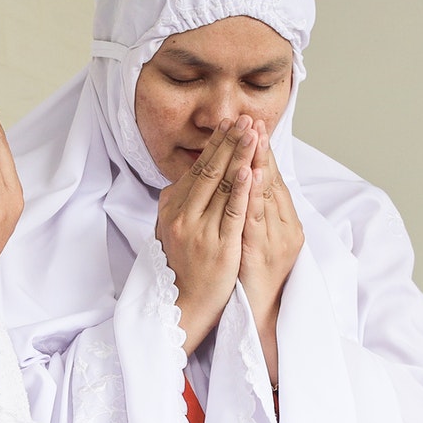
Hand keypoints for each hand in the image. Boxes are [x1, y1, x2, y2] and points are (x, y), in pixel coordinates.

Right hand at [154, 117, 255, 353]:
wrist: (183, 305)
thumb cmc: (181, 265)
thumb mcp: (171, 229)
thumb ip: (179, 202)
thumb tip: (184, 176)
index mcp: (172, 207)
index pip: (198, 168)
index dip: (216, 144)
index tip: (230, 123)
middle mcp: (183, 215)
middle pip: (210, 170)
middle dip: (230, 141)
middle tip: (245, 117)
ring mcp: (201, 231)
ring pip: (223, 186)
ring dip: (239, 156)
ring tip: (252, 132)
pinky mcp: (220, 246)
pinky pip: (233, 213)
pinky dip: (242, 190)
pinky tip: (250, 170)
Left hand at [237, 133, 302, 316]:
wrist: (258, 317)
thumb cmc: (254, 276)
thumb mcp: (257, 238)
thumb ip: (255, 211)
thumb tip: (248, 181)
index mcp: (285, 223)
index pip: (272, 180)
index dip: (263, 152)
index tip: (254, 125)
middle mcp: (285, 229)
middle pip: (273, 182)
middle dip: (262, 150)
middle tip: (255, 120)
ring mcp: (275, 241)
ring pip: (268, 197)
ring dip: (261, 165)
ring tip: (255, 138)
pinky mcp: (262, 255)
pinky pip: (256, 221)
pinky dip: (254, 197)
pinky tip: (251, 176)